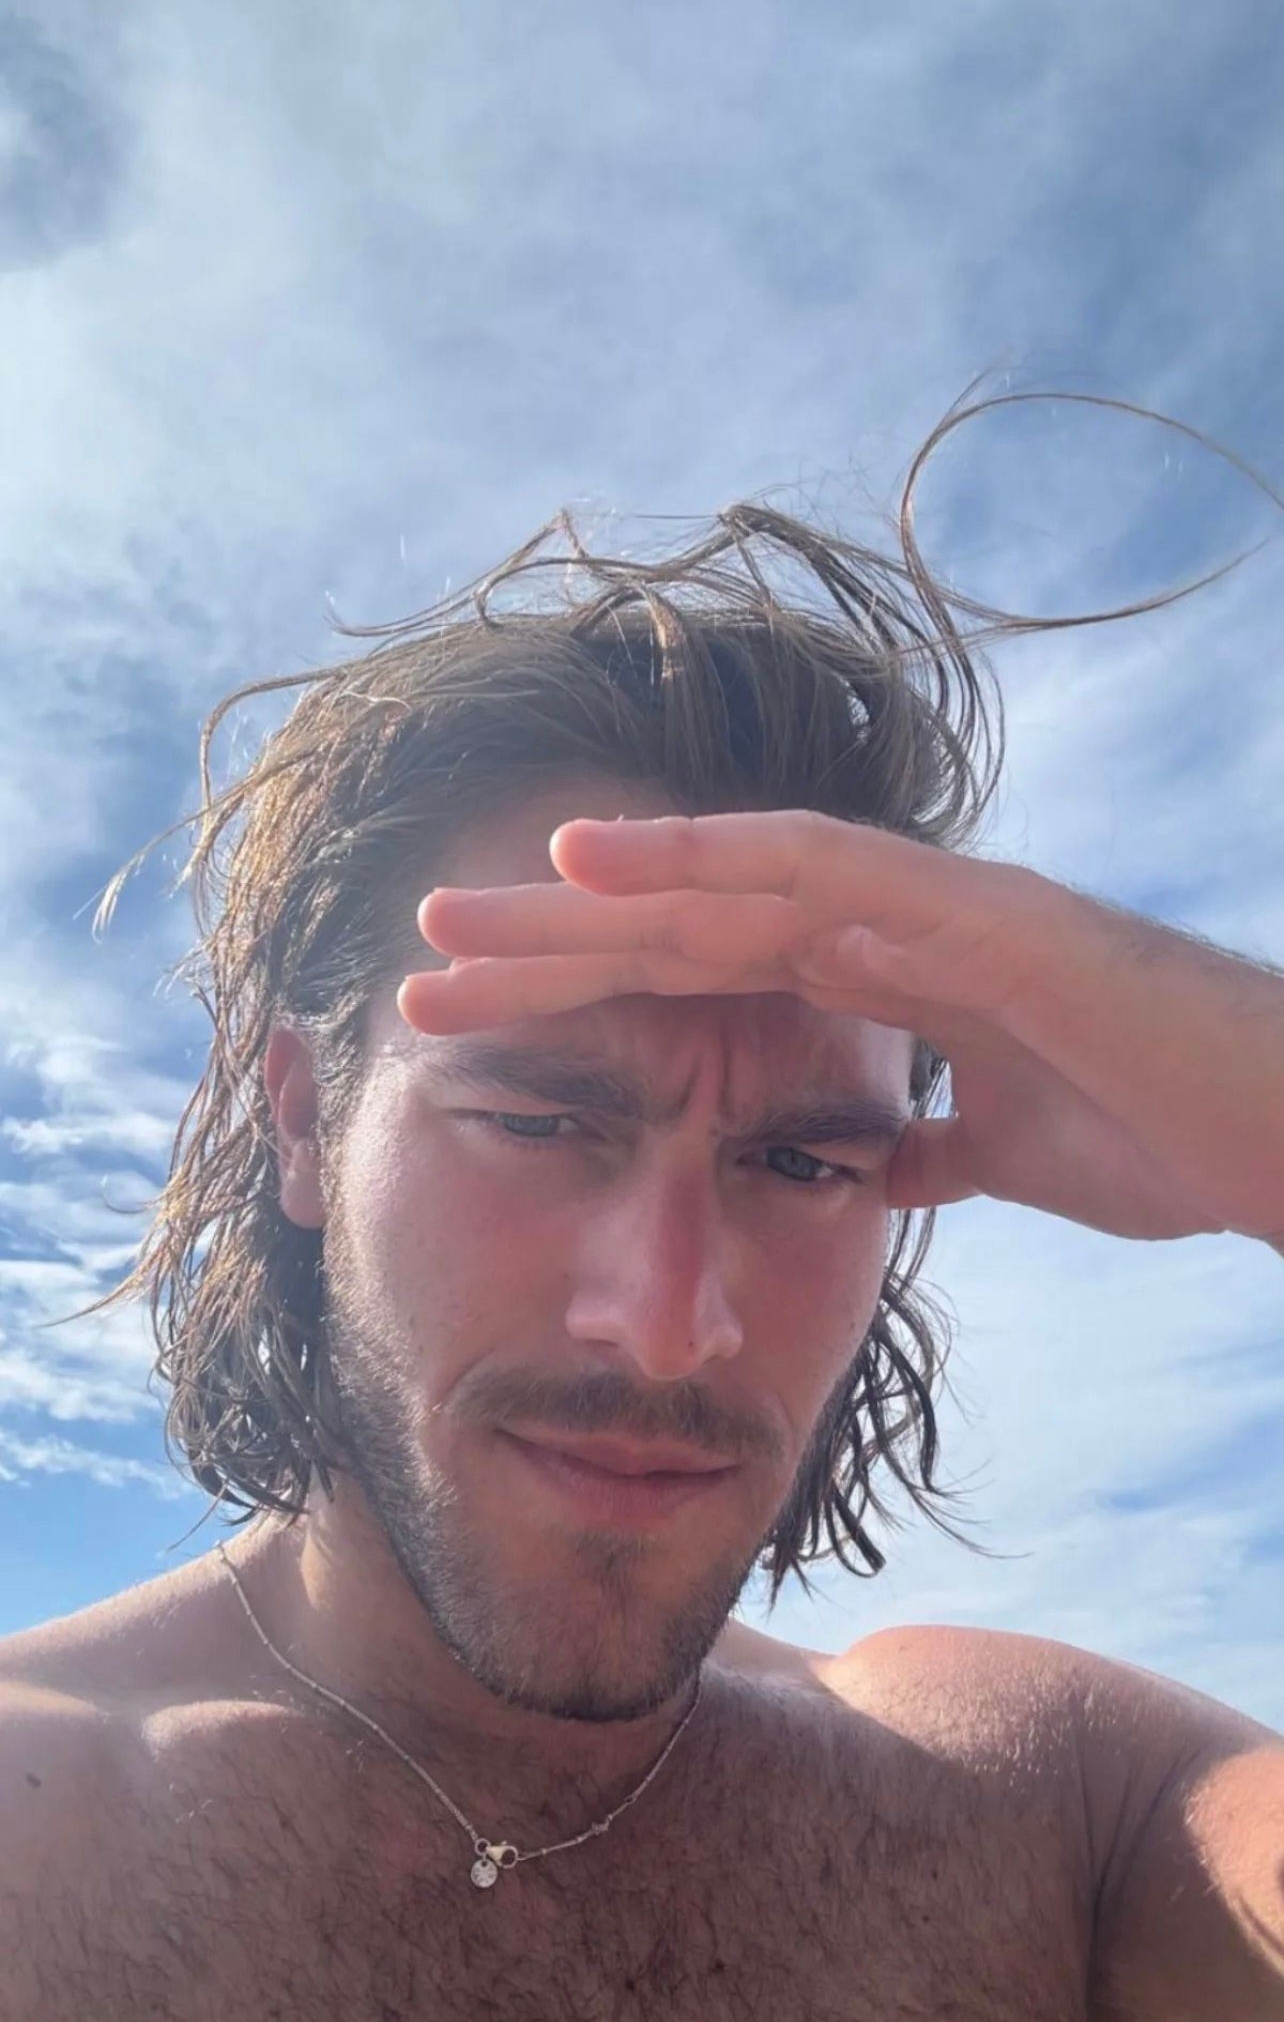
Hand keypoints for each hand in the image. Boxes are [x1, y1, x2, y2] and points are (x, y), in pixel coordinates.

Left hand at [398, 811, 1283, 1246]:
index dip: (589, 992)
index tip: (475, 1016)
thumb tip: (873, 1162)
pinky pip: (833, 873)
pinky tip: (613, 861)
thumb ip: (938, 1147)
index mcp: (892, 982)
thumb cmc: (1173, 1134)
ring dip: (598, 895)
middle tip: (420, 955)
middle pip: (691, 925)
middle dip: (553, 944)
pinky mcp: (989, 920)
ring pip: (732, 882)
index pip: (708, 978)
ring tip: (473, 903)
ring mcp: (938, 911)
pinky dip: (719, 859)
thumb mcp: (1019, 1158)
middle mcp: (896, 928)